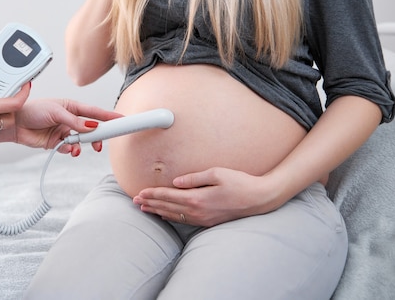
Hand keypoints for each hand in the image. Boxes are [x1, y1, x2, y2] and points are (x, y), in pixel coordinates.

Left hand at [15, 99, 122, 155]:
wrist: (15, 123)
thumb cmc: (33, 110)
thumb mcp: (56, 112)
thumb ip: (74, 121)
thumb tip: (91, 127)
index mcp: (71, 107)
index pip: (94, 112)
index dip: (108, 116)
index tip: (120, 120)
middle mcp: (70, 119)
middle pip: (91, 129)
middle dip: (97, 136)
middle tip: (101, 143)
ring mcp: (64, 131)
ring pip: (81, 141)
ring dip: (83, 145)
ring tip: (79, 148)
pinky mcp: (57, 142)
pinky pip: (70, 148)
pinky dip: (71, 150)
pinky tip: (69, 149)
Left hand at [133, 167, 278, 226]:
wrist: (259, 199)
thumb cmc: (239, 182)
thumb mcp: (216, 173)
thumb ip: (194, 178)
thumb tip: (175, 182)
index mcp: (197, 198)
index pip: (168, 196)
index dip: (152, 194)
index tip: (140, 193)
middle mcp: (197, 211)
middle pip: (167, 207)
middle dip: (150, 203)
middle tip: (135, 201)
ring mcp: (202, 219)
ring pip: (174, 215)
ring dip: (158, 211)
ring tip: (144, 208)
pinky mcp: (207, 221)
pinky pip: (184, 220)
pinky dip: (171, 217)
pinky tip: (164, 214)